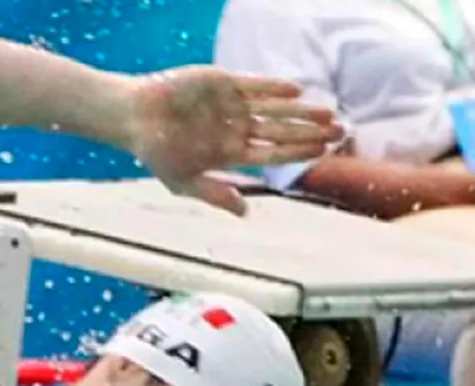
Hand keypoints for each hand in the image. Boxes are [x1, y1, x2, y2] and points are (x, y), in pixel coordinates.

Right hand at [126, 66, 343, 215]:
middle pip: (281, 131)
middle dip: (310, 131)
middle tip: (341, 130)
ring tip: (328, 112)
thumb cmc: (155, 152)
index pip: (273, 153)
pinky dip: (273, 87)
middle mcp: (236, 128)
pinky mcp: (223, 82)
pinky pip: (254, 85)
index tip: (325, 151)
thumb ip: (215, 194)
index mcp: (230, 152)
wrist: (133, 117)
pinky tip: (295, 92)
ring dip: (301, 111)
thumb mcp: (182, 182)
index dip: (299, 152)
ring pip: (274, 108)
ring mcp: (231, 105)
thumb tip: (245, 213)